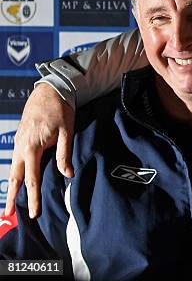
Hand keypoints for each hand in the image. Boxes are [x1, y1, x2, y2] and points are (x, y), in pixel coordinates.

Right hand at [4, 83, 74, 217]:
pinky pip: (17, 159)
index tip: (33, 213)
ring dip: (13, 185)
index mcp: (32, 148)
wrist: (49, 90)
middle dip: (12, 197)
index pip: (32, 179)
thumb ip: (64, 154)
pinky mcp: (20, 138)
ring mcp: (18, 142)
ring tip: (11, 201)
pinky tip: (19, 178)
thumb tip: (67, 174)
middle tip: (9, 215)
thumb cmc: (60, 110)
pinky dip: (16, 172)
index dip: (32, 198)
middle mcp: (21, 147)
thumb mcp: (66, 132)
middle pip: (16, 177)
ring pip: (14, 168)